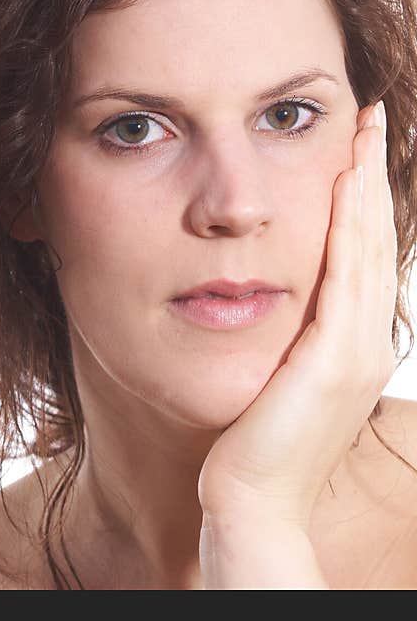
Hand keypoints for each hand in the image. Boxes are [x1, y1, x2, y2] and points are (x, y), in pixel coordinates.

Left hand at [196, 99, 398, 529]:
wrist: (248, 501)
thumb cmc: (249, 443)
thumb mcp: (271, 376)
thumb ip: (279, 336)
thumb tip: (258, 299)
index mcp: (348, 343)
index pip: (358, 254)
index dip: (361, 200)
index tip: (353, 149)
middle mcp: (363, 340)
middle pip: (372, 238)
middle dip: (370, 176)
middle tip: (367, 118)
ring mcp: (355, 349)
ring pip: (366, 245)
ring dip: (366, 185)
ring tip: (362, 131)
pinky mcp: (334, 357)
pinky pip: (346, 272)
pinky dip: (351, 223)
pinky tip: (346, 181)